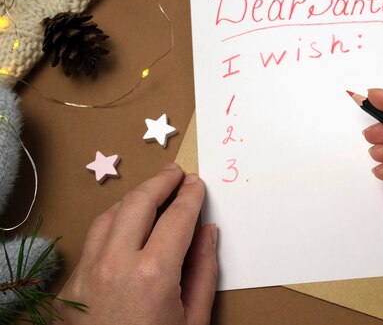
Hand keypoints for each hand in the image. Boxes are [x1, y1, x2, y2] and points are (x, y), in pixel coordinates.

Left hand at [57, 164, 216, 324]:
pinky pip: (94, 237)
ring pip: (110, 213)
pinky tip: (127, 222)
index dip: (191, 195)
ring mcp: (89, 271)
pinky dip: (114, 220)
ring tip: (153, 191)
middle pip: (138, 202)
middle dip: (160, 181)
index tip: (198, 184)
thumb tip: (207, 232)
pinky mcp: (74, 282)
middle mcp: (116, 263)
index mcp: (153, 273)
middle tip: (176, 173)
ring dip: (134, 197)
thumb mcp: (193, 320)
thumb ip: (203, 270)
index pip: (177, 216)